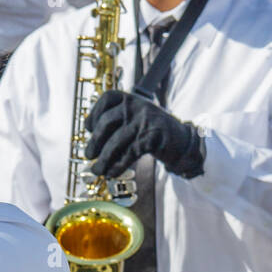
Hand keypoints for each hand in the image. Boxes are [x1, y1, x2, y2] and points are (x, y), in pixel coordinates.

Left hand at [85, 90, 204, 179]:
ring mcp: (145, 121)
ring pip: (116, 141)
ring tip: (97, 170)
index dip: (94, 114)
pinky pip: (129, 153)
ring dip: (103, 159)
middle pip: (106, 122)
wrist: (182, 141)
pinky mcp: (152, 138)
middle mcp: (137, 106)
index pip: (107, 99)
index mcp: (131, 98)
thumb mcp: (135, 119)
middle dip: (95, 141)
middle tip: (88, 155)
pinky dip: (117, 166)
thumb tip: (92, 142)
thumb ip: (116, 123)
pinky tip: (111, 173)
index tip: (88, 129)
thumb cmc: (152, 131)